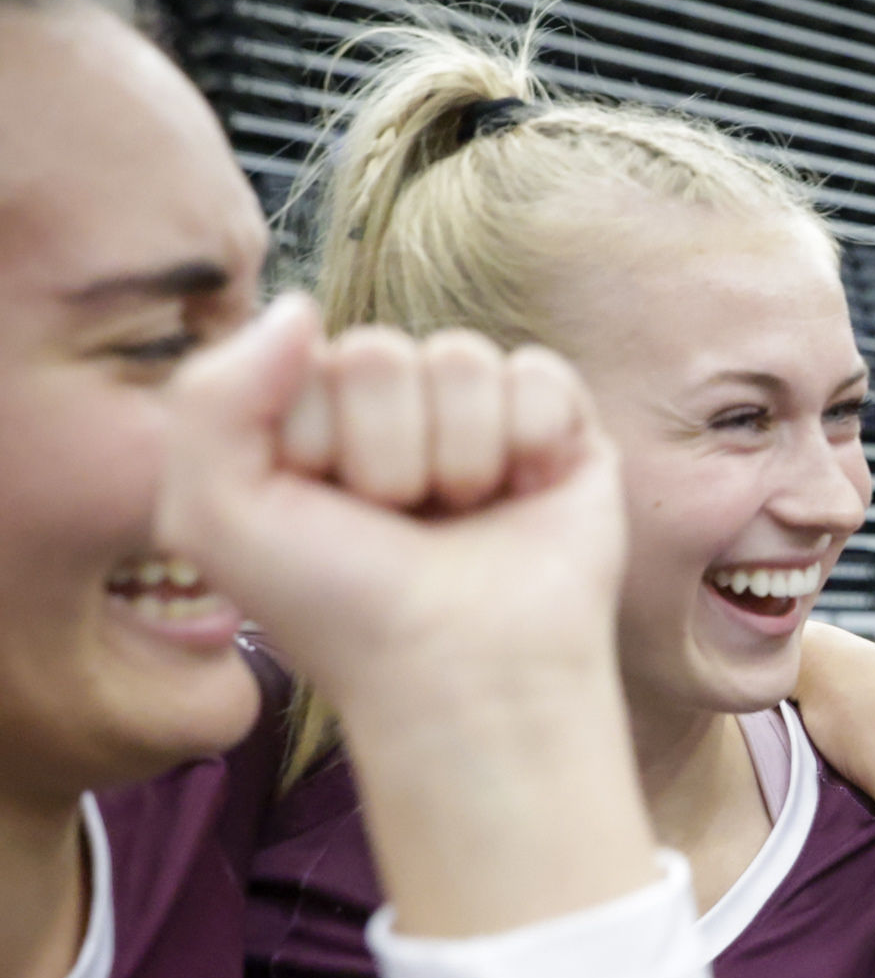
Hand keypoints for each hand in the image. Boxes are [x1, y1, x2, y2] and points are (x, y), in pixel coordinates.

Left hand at [159, 299, 624, 711]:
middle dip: (387, 451)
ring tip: (462, 516)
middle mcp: (395, 411)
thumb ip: (208, 395)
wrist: (459, 671)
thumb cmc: (338, 608)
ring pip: (462, 359)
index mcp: (310, 418)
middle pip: (382, 353)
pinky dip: (532, 440)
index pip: (303, 355)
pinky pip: (539, 374)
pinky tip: (524, 495)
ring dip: (459, 455)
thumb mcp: (214, 513)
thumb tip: (302, 306)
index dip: (313, 440)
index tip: (329, 514)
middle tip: (402, 523)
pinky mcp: (562, 429)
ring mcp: (479, 416)